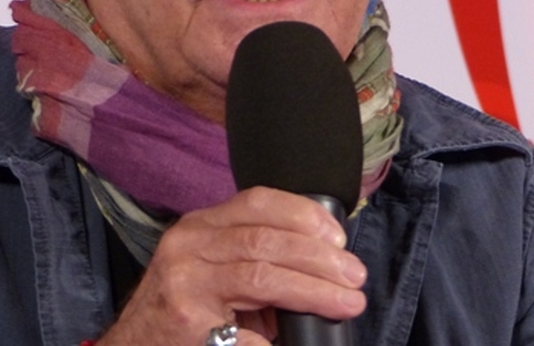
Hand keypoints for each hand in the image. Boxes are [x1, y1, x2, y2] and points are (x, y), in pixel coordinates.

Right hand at [96, 186, 366, 345]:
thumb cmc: (180, 311)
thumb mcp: (210, 270)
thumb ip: (253, 258)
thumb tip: (320, 266)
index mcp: (198, 227)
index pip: (256, 201)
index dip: (304, 214)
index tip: (337, 236)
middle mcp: (188, 247)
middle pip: (266, 239)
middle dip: (319, 257)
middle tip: (353, 275)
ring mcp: (185, 284)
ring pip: (262, 275)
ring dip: (314, 288)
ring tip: (346, 299)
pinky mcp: (187, 322)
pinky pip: (247, 329)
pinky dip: (277, 336)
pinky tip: (294, 339)